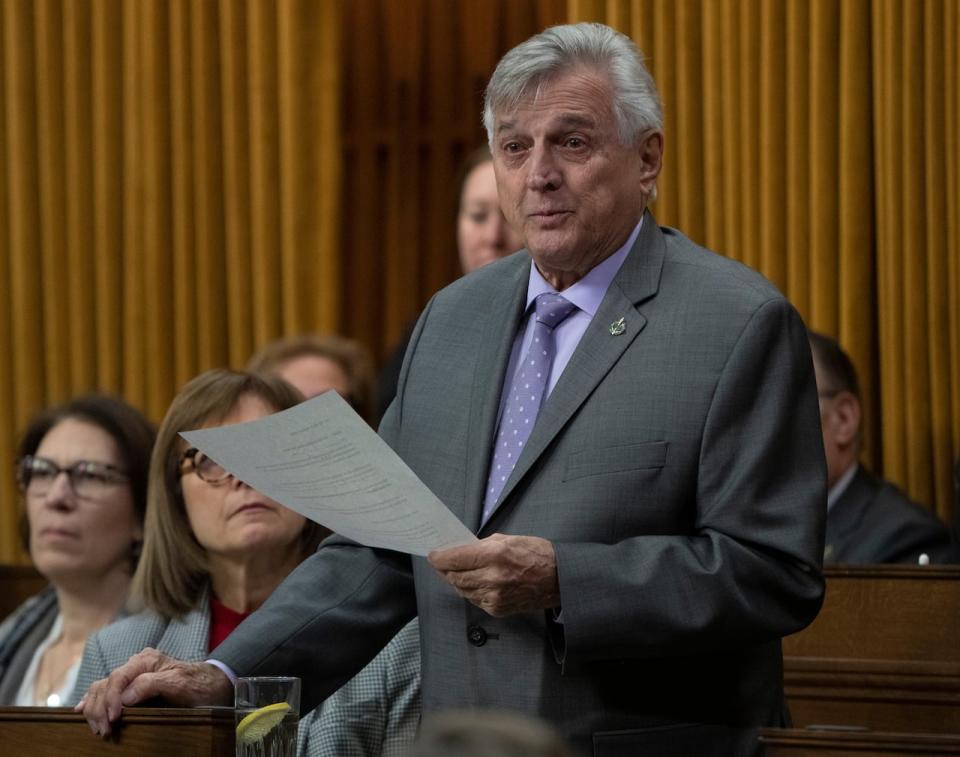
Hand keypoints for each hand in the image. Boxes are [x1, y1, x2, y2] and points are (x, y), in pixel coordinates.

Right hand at [74, 648, 232, 736]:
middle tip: (105, 731)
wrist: (212, 686)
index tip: (114, 719)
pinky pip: (104, 691)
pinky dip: (92, 702)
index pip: (118, 677)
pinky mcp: (130, 688)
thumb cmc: (198, 684)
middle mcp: (135, 665)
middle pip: (105, 684)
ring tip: (98, 728)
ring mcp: (131, 676)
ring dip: (94, 708)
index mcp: (145, 660)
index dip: (111, 699)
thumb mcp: (180, 682)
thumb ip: (152, 684)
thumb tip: (125, 696)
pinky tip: (82, 711)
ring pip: (101, 688)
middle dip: (100, 708)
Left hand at [428, 533, 559, 616]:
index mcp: (494, 555)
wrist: (559, 579)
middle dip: (445, 570)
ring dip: (455, 581)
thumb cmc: (536, 554)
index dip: (439, 557)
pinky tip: (472, 583)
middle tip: (440, 563)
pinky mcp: (498, 610)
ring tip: (454, 572)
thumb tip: (461, 552)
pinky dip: (470, 591)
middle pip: (454, 577)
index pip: (454, 558)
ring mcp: (494, 597)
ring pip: (462, 590)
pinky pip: (474, 600)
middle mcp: (492, 578)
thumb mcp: (508, 540)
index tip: (432, 555)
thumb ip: (481, 546)